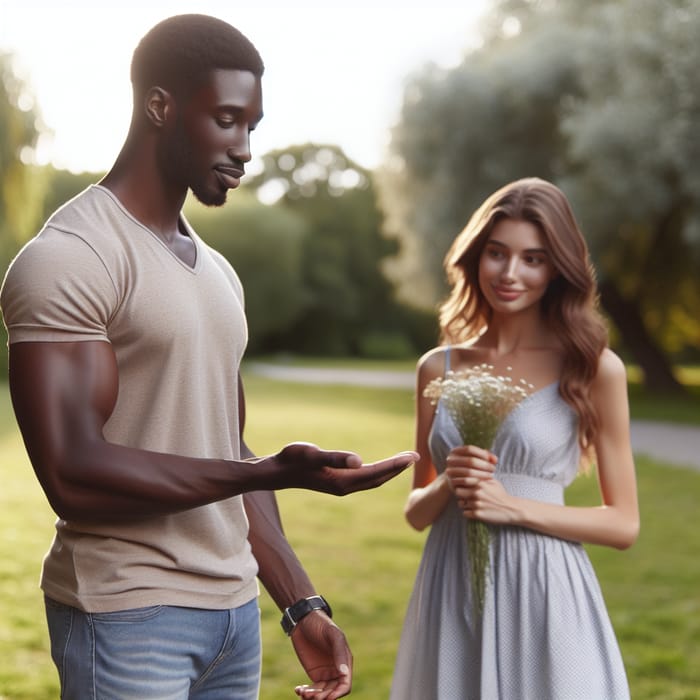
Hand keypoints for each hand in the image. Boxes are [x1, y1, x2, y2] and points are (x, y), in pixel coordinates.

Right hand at [259, 443, 417, 494]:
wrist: (277, 472)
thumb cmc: (292, 460)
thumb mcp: (312, 454)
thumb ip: (335, 457)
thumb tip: (359, 460)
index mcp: (343, 481)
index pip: (376, 473)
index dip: (395, 465)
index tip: (412, 456)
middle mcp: (345, 487)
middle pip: (378, 479)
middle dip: (398, 468)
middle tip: (416, 456)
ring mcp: (341, 486)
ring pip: (373, 480)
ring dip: (389, 471)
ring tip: (404, 461)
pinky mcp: (337, 482)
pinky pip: (364, 479)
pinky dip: (377, 472)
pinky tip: (381, 466)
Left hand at [291, 611, 352, 698]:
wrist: (303, 619)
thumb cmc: (321, 624)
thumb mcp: (332, 634)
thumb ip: (339, 653)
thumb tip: (344, 674)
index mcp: (345, 661)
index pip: (345, 684)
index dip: (338, 693)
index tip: (327, 697)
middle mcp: (337, 669)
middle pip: (333, 691)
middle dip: (323, 697)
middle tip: (310, 695)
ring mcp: (325, 672)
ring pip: (322, 693)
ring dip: (313, 697)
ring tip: (302, 692)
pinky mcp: (314, 673)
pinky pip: (313, 689)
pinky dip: (306, 693)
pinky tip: (298, 689)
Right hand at [444, 444, 496, 495]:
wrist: (456, 482)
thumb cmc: (470, 468)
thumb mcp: (477, 460)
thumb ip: (487, 457)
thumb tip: (494, 459)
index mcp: (455, 452)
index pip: (469, 449)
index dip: (482, 453)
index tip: (492, 460)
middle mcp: (450, 460)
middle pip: (470, 460)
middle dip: (485, 465)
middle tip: (493, 469)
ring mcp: (450, 471)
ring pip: (468, 472)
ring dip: (482, 474)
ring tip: (491, 476)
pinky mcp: (452, 482)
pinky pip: (465, 481)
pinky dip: (476, 482)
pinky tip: (483, 482)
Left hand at [458, 476, 519, 524]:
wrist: (512, 509)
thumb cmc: (501, 495)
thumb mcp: (493, 482)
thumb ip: (481, 476)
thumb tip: (470, 471)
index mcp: (479, 482)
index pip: (461, 481)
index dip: (461, 484)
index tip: (463, 487)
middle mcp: (476, 492)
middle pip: (457, 492)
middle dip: (461, 494)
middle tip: (466, 497)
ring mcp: (476, 503)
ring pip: (460, 504)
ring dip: (465, 505)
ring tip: (473, 505)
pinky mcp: (478, 514)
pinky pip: (465, 513)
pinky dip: (469, 513)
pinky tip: (476, 512)